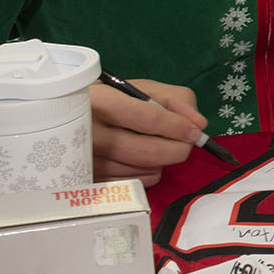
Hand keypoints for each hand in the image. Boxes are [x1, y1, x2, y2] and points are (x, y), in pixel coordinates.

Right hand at [88, 78, 205, 186]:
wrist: (76, 117)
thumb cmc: (118, 101)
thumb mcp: (146, 89)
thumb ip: (177, 100)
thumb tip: (198, 124)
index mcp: (100, 101)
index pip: (146, 118)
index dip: (177, 127)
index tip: (194, 131)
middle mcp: (87, 132)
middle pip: (147, 152)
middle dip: (178, 149)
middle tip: (187, 142)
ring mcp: (86, 159)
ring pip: (144, 170)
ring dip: (164, 160)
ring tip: (159, 145)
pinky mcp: (91, 179)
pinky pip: (136, 184)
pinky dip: (150, 173)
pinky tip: (144, 159)